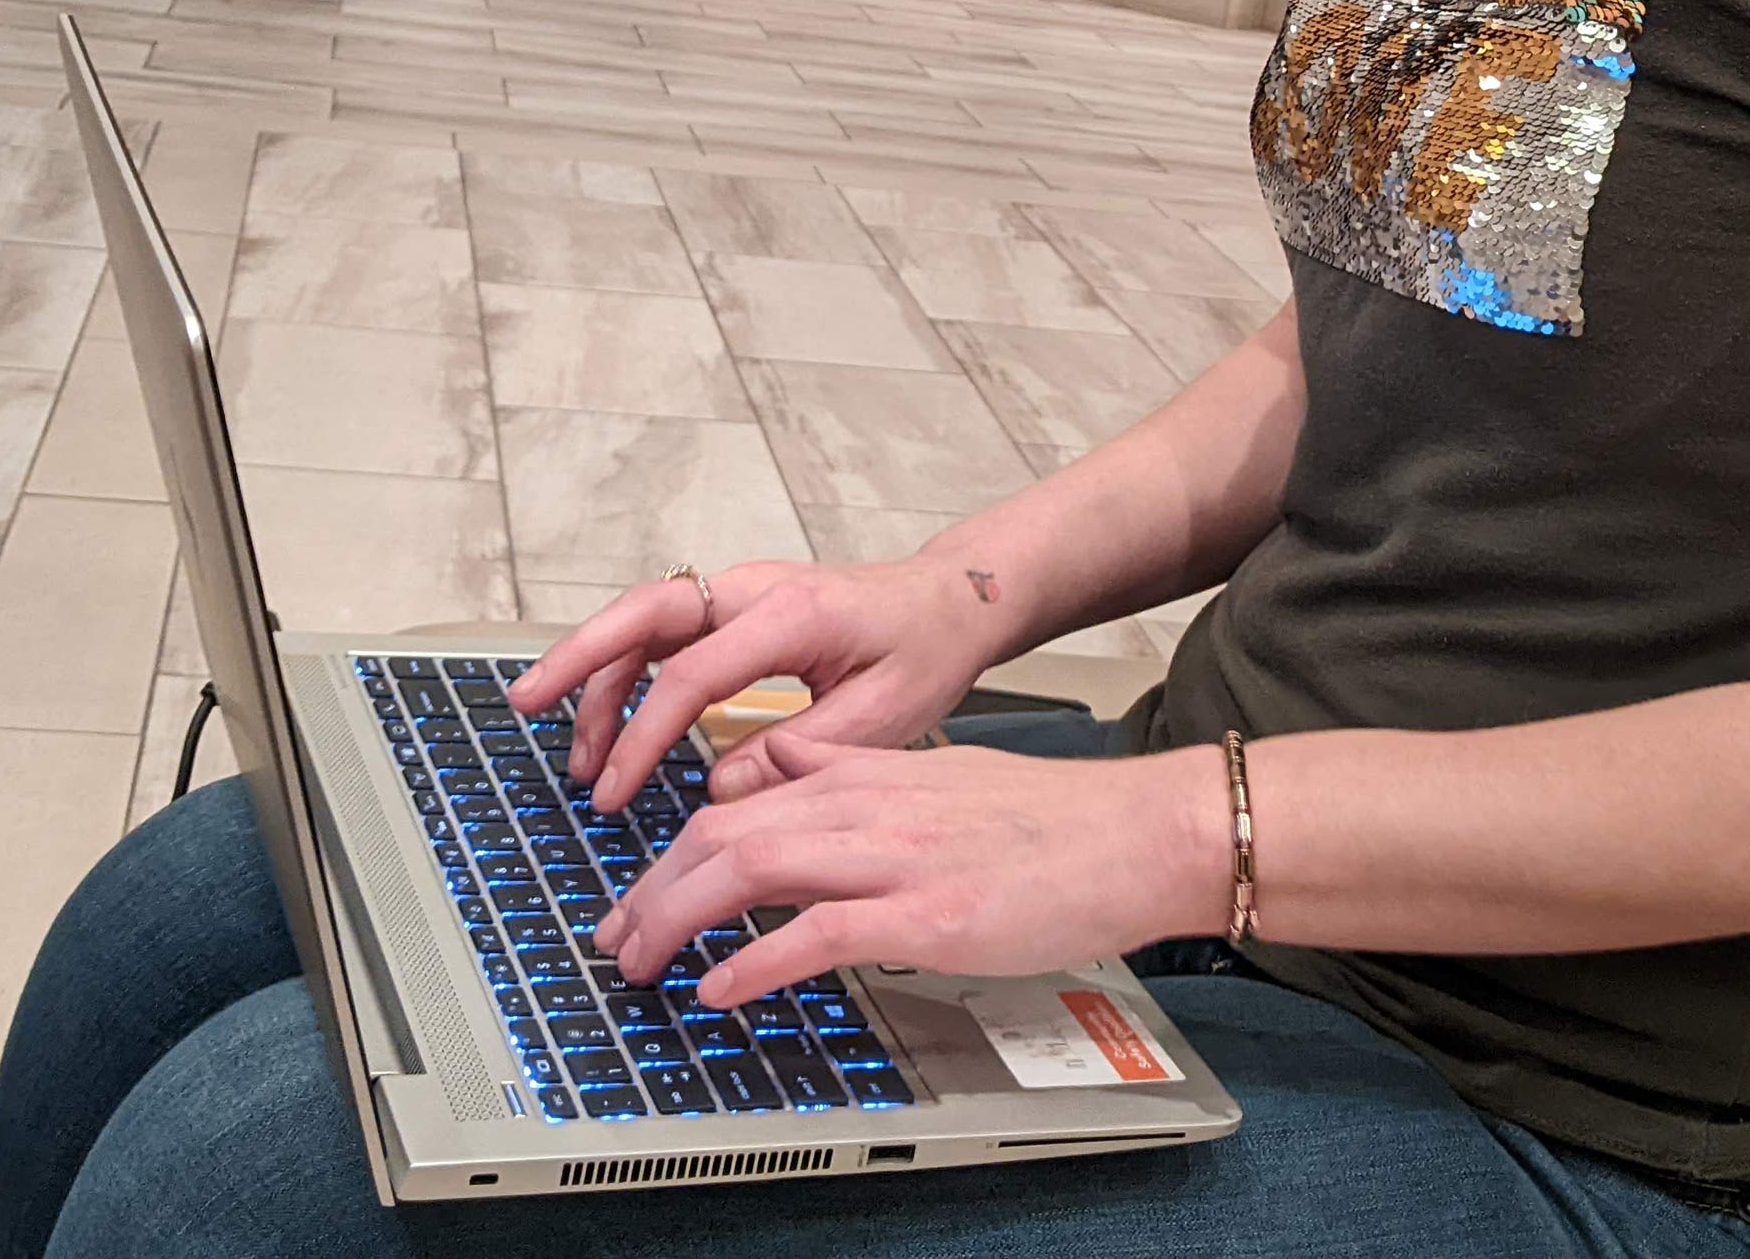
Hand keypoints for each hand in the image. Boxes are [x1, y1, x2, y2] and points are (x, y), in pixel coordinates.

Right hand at [509, 556, 1010, 808]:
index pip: (690, 674)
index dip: (643, 738)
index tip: (614, 794)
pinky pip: (666, 630)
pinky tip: (611, 724)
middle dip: (577, 657)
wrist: (950, 602)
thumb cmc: (924, 652)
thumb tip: (720, 794)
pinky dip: (628, 671)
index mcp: (791, 614)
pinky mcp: (737, 605)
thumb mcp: (883, 716)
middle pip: (643, 610)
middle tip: (524, 703)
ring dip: (599, 676)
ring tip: (576, 754)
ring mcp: (742, 590)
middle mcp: (755, 589)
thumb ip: (799, 753)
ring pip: (645, 619)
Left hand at [591, 737, 1221, 1008]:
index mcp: (865, 774)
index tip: (637, 895)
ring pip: (749, 867)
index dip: (668, 852)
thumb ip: (853, 767)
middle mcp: (866, 805)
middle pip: (721, 833)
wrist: (1135, 833)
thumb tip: (783, 760)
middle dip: (649, 891)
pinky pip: (815, 932)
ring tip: (641, 964)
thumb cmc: (1048, 819)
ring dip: (677, 920)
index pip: (734, 802)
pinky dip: (752, 962)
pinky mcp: (925, 911)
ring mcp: (893, 857)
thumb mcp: (935, 771)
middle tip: (614, 940)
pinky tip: (719, 989)